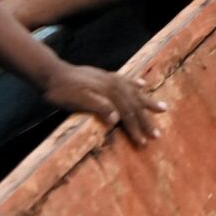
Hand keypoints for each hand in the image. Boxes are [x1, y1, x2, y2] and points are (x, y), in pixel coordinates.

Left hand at [39, 61, 165, 143]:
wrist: (52, 73)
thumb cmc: (63, 92)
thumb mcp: (77, 101)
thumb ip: (98, 107)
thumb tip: (116, 119)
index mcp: (109, 93)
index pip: (127, 113)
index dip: (135, 128)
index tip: (143, 142)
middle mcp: (114, 85)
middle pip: (134, 104)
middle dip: (146, 120)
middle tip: (157, 135)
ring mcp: (111, 79)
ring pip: (134, 92)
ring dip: (148, 102)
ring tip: (163, 108)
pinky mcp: (105, 76)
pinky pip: (126, 80)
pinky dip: (136, 83)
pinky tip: (143, 84)